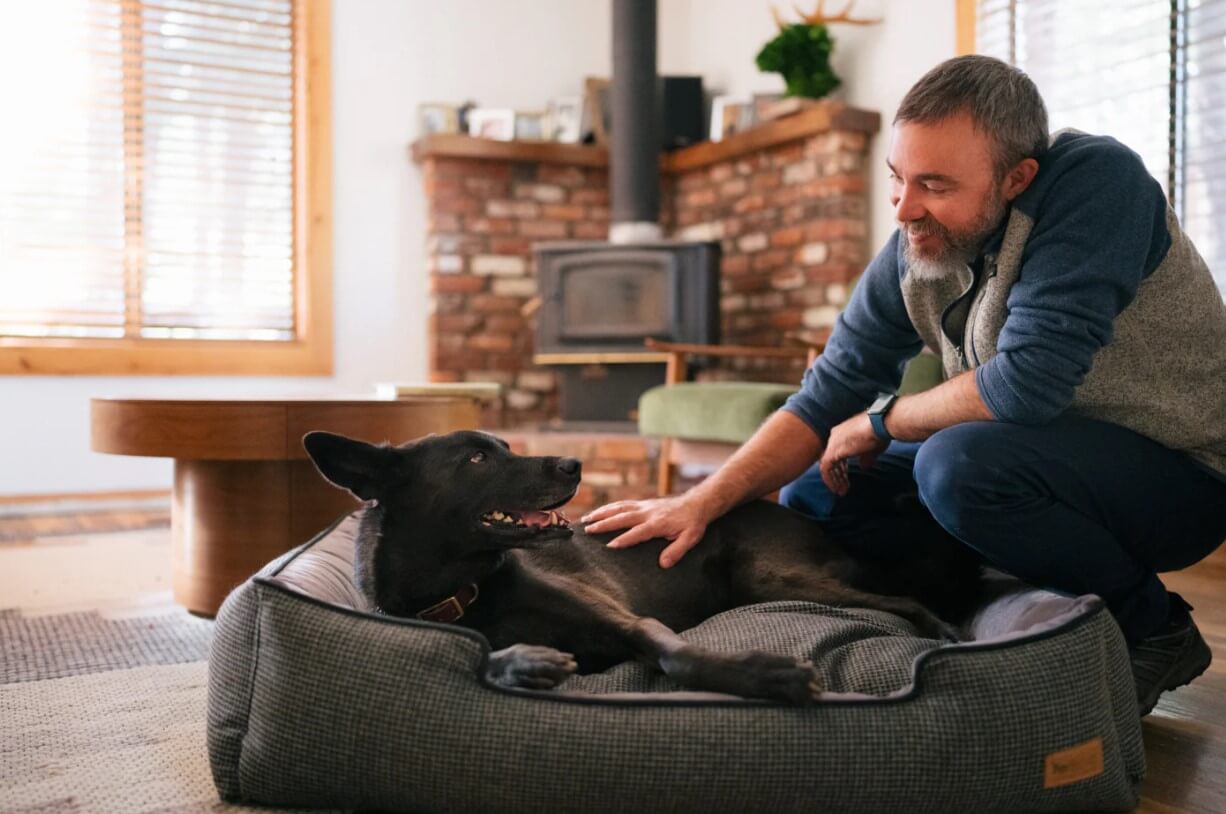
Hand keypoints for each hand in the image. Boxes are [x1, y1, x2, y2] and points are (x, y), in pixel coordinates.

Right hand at [580, 493, 713, 568]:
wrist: (696, 504)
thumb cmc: (693, 523)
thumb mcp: (690, 539)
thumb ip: (676, 551)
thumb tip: (663, 563)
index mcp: (657, 523)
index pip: (637, 532)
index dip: (623, 539)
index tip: (609, 546)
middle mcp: (647, 513)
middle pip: (621, 517)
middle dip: (604, 524)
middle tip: (588, 530)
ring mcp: (643, 506)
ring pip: (619, 508)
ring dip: (601, 513)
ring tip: (586, 519)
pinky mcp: (642, 504)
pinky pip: (622, 504)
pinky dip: (609, 508)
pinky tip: (600, 512)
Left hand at [819, 413, 888, 496]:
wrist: (879, 425)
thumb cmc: (879, 432)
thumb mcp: (872, 448)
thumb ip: (866, 457)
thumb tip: (865, 466)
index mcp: (843, 433)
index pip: (838, 452)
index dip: (842, 467)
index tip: (847, 478)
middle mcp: (835, 436)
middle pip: (832, 459)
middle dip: (838, 475)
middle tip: (844, 487)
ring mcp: (832, 443)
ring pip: (828, 466)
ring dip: (834, 480)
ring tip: (841, 491)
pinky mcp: (832, 452)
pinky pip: (826, 470)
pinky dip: (830, 480)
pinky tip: (837, 488)